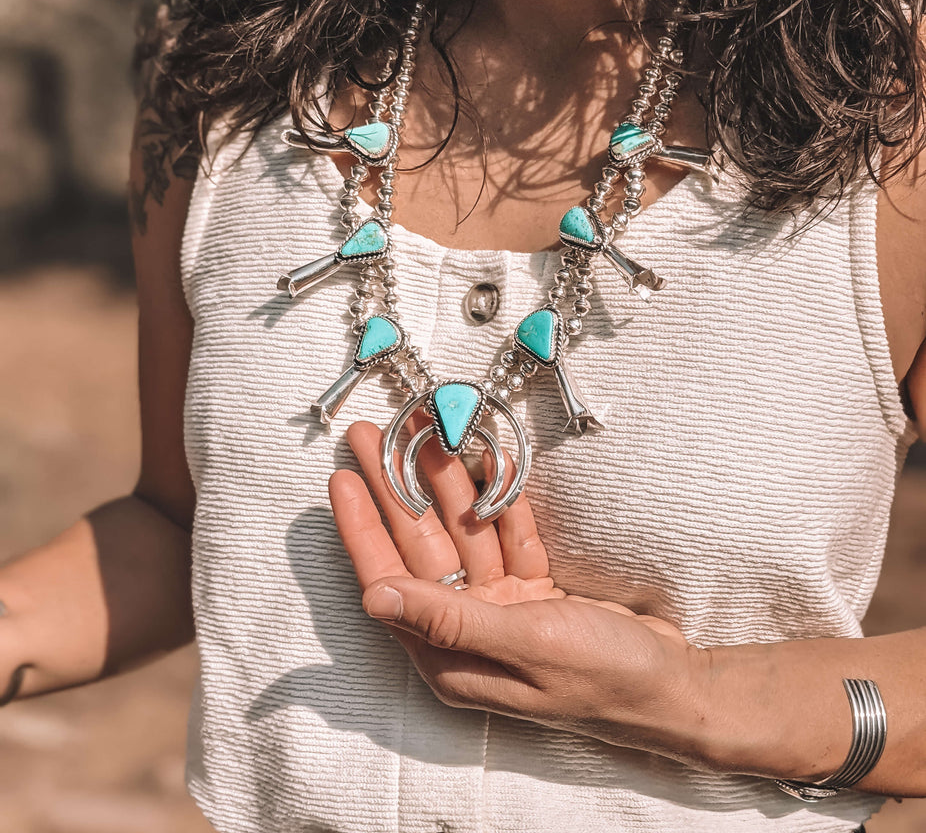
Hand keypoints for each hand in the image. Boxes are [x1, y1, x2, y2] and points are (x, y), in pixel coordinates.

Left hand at [329, 417, 711, 766]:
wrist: (676, 684)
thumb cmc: (603, 676)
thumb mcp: (526, 644)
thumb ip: (450, 620)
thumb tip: (373, 598)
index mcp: (450, 658)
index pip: (390, 581)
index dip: (362, 529)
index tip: (342, 478)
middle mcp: (467, 631)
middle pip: (421, 547)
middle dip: (396, 489)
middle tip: (372, 435)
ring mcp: (501, 608)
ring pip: (464, 533)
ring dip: (449, 482)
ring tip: (427, 429)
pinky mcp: (533, 592)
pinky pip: (506, 536)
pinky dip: (499, 500)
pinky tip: (487, 458)